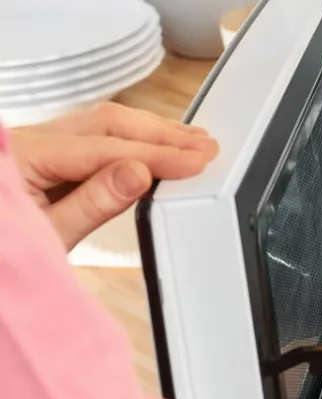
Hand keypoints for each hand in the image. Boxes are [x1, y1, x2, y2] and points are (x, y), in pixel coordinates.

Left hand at [9, 102, 217, 248]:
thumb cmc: (2, 255)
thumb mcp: (46, 236)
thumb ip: (91, 203)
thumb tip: (137, 172)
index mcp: (23, 156)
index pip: (104, 148)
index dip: (155, 154)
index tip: (194, 162)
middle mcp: (27, 141)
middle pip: (106, 123)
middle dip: (160, 134)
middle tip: (204, 147)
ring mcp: (34, 144)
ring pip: (100, 124)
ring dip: (149, 131)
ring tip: (191, 140)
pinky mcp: (42, 156)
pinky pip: (92, 136)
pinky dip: (130, 140)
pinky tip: (153, 146)